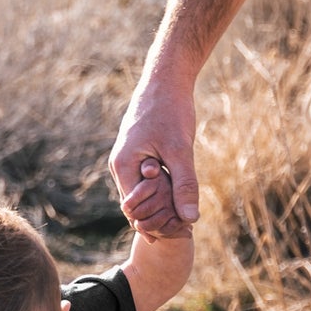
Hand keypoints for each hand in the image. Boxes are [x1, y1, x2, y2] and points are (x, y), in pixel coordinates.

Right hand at [110, 74, 198, 235]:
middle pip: (137, 204)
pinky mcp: (139, 152)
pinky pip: (147, 180)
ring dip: (162, 203)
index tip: (182, 231)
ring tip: (187, 216)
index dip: (157, 223)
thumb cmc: (171, 111)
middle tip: (188, 229)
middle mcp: (120, 164)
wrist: (166, 79)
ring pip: (144, 192)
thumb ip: (184, 185)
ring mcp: (128, 158)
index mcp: (123, 166)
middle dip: (160, 216)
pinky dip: (163, 189)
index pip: (134, 210)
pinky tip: (182, 195)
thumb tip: (190, 219)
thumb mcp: (181, 151)